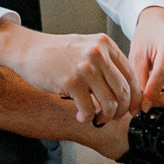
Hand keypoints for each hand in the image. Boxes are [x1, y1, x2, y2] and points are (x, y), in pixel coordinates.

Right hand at [0, 17, 134, 126]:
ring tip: (97, 117)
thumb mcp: (86, 48)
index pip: (131, 76)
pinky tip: (81, 117)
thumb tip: (126, 90)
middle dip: (122, 110)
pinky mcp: (71, 81)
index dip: (135, 97)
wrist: (28, 50)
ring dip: (106, 116)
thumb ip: (106, 62)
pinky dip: (87, 118)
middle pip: (124, 91)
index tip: (133, 109)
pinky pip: (89, 109)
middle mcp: (98, 54)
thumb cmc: (56, 52)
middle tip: (114, 116)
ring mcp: (85, 67)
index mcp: (105, 45)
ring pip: (110, 103)